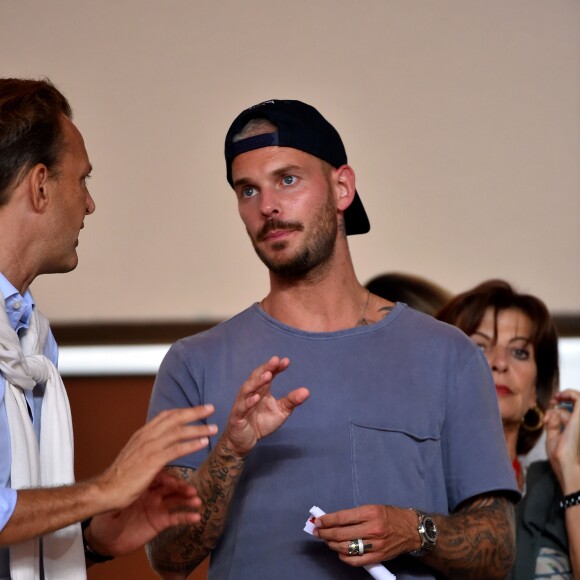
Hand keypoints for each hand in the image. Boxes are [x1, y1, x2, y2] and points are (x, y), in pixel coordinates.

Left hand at [86, 471, 203, 556]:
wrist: (105, 539)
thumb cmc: (106, 519)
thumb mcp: (113, 505)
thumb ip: (124, 495)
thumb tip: (130, 483)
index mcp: (142, 486)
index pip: (159, 477)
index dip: (169, 479)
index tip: (175, 482)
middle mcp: (153, 494)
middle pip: (171, 487)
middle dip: (182, 488)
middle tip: (191, 490)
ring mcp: (158, 507)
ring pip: (176, 500)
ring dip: (188, 500)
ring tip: (197, 501)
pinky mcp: (161, 521)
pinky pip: (176, 518)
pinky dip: (187, 517)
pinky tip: (196, 517)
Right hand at [94, 405, 217, 512]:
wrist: (106, 490)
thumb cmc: (121, 475)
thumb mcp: (134, 453)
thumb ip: (148, 444)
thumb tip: (161, 440)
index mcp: (142, 433)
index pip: (166, 415)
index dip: (183, 410)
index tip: (198, 408)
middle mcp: (146, 436)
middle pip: (174, 418)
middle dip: (194, 412)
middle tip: (211, 407)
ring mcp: (149, 448)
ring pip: (178, 432)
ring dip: (198, 428)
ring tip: (213, 428)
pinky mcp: (152, 461)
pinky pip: (176, 450)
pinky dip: (191, 444)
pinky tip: (203, 443)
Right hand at [222, 356, 309, 457]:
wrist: (245, 441)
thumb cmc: (261, 422)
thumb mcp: (281, 411)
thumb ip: (291, 401)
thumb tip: (307, 391)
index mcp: (261, 390)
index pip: (267, 374)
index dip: (276, 367)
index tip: (286, 361)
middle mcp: (250, 393)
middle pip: (256, 377)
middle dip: (265, 368)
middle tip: (275, 360)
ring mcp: (242, 404)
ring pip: (247, 389)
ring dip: (257, 381)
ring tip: (268, 375)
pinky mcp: (237, 416)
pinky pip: (242, 407)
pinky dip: (248, 402)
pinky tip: (256, 397)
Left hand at [312, 504, 417, 565]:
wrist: (411, 530)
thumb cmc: (390, 515)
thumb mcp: (372, 508)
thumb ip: (355, 515)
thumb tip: (334, 520)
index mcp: (370, 512)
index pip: (342, 517)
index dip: (327, 520)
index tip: (318, 521)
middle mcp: (372, 528)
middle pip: (342, 533)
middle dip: (326, 533)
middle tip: (317, 532)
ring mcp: (375, 545)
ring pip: (346, 547)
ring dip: (332, 545)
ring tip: (326, 541)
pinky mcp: (378, 557)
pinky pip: (356, 561)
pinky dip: (344, 557)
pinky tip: (339, 552)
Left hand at [545, 389, 579, 493]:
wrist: (567, 467)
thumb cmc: (562, 458)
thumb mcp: (554, 437)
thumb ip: (553, 424)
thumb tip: (552, 410)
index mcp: (577, 430)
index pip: (574, 411)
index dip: (562, 405)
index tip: (552, 405)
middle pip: (575, 406)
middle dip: (562, 401)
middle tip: (553, 402)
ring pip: (577, 401)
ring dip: (564, 400)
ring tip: (555, 401)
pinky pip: (579, 398)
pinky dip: (569, 393)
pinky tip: (560, 396)